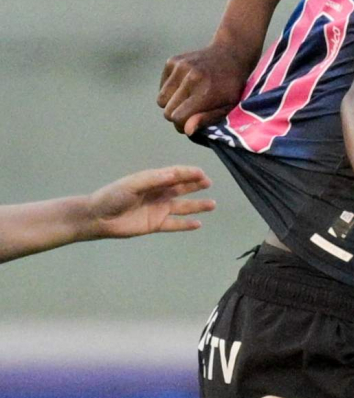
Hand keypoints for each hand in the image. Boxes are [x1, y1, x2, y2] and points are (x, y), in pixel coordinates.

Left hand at [85, 166, 214, 239]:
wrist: (97, 218)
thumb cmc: (112, 197)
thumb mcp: (131, 185)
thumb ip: (153, 180)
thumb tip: (175, 175)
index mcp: (152, 181)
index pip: (175, 175)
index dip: (188, 173)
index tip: (202, 174)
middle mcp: (158, 194)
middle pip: (181, 188)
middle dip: (195, 185)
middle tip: (208, 183)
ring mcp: (158, 210)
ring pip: (183, 207)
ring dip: (197, 205)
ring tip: (212, 205)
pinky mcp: (156, 224)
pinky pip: (175, 224)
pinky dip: (187, 224)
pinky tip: (199, 224)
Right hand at [158, 39, 255, 134]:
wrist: (230, 55)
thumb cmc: (231, 87)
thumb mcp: (229, 106)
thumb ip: (208, 119)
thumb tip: (186, 130)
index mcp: (206, 92)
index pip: (177, 117)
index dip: (182, 125)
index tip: (191, 123)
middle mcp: (191, 77)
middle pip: (168, 111)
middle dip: (177, 115)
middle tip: (191, 110)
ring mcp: (180, 67)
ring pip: (161, 100)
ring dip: (172, 103)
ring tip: (188, 97)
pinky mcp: (172, 61)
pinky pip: (162, 87)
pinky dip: (170, 90)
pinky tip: (186, 84)